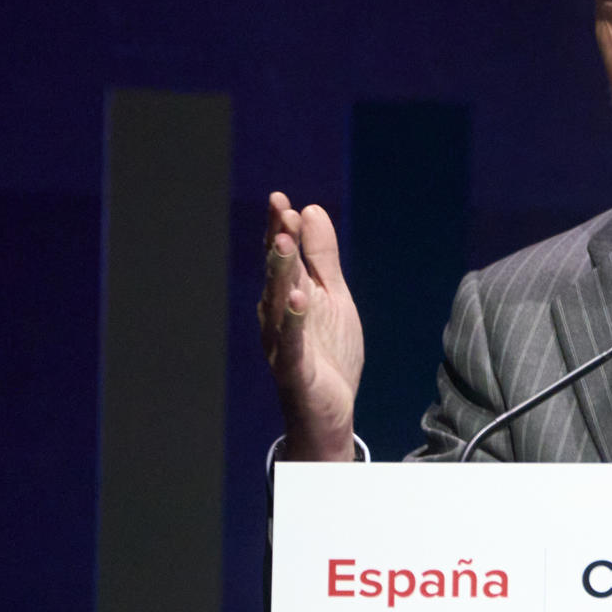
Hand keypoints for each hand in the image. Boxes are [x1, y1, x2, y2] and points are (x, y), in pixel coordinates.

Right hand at [259, 192, 363, 460]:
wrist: (329, 412)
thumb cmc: (328, 352)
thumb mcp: (333, 297)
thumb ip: (323, 258)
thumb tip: (310, 210)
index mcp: (288, 296)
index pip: (282, 258)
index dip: (280, 229)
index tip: (280, 200)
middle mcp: (277, 316)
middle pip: (277, 275)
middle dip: (279, 243)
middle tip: (280, 212)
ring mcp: (283, 343)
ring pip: (279, 304)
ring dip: (281, 273)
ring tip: (284, 243)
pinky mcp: (294, 370)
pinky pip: (292, 343)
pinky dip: (294, 321)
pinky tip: (299, 298)